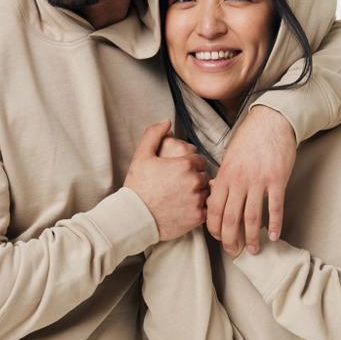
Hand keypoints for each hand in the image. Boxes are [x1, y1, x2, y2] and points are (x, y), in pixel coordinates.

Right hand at [124, 121, 209, 239]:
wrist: (134, 218)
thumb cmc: (137, 186)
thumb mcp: (142, 156)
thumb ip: (154, 134)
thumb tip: (167, 121)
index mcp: (185, 164)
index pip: (199, 160)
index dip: (189, 165)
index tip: (178, 172)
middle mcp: (195, 181)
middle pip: (204, 175)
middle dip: (195, 178)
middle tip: (178, 186)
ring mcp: (198, 200)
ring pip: (206, 192)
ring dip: (197, 193)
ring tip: (180, 198)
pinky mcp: (198, 217)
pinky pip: (206, 209)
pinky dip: (198, 209)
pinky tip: (183, 209)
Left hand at [207, 106, 296, 254]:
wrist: (271, 121)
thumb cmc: (248, 139)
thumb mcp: (228, 158)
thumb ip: (223, 179)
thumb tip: (217, 197)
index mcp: (224, 176)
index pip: (213, 209)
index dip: (214, 228)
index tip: (219, 238)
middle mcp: (238, 181)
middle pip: (230, 218)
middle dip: (230, 239)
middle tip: (233, 252)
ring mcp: (258, 181)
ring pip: (252, 217)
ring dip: (252, 237)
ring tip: (253, 249)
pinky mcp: (277, 180)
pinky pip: (275, 207)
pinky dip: (275, 224)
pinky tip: (275, 236)